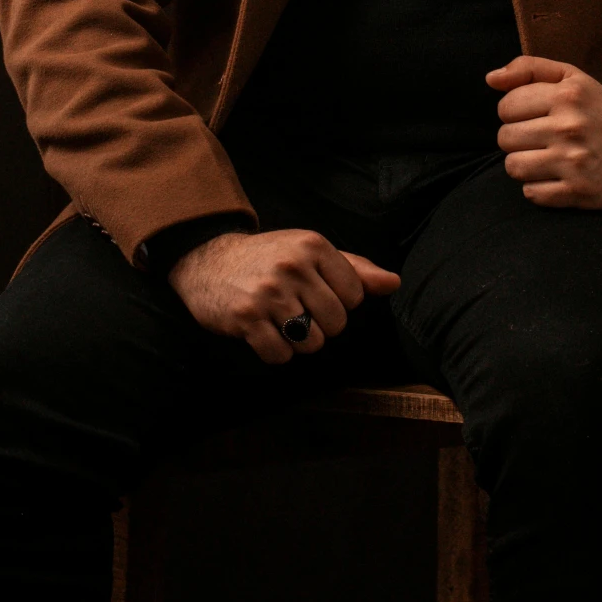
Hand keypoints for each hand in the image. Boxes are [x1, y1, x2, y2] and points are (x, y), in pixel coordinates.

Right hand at [166, 229, 399, 364]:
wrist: (207, 259)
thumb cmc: (269, 258)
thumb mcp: (310, 252)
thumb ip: (354, 268)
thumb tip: (394, 283)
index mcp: (313, 245)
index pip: (356, 296)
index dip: (339, 302)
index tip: (316, 293)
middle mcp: (292, 266)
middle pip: (336, 323)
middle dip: (321, 325)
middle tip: (296, 310)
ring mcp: (268, 293)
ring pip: (311, 343)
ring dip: (298, 342)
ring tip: (280, 322)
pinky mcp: (245, 318)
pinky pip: (280, 356)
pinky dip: (275, 353)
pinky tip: (263, 333)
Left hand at [488, 55, 601, 208]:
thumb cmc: (599, 111)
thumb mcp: (571, 78)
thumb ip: (529, 69)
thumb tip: (490, 79)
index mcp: (567, 96)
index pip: (506, 106)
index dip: (514, 112)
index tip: (533, 116)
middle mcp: (570, 127)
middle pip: (505, 138)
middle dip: (517, 139)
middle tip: (539, 139)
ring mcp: (574, 162)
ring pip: (513, 167)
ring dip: (523, 164)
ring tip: (543, 158)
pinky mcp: (578, 191)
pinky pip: (531, 194)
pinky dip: (537, 188)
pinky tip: (555, 177)